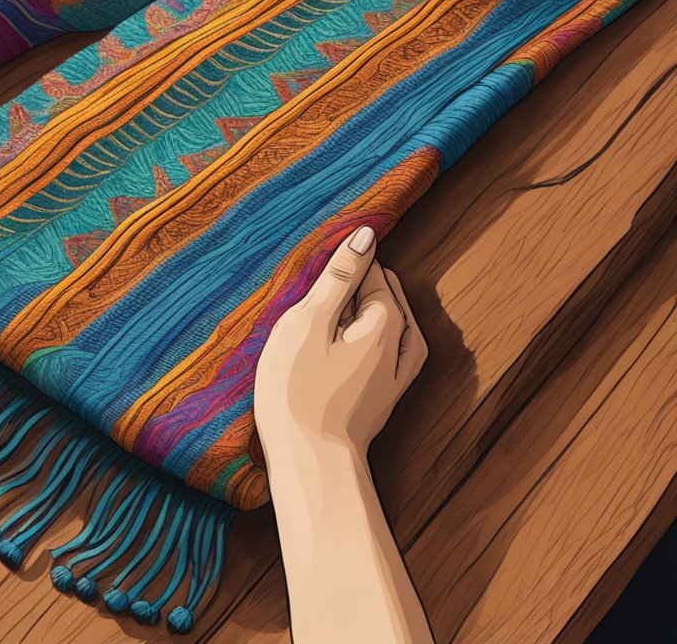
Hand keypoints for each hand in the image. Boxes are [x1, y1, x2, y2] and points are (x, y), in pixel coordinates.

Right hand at [254, 225, 426, 455]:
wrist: (310, 464)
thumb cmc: (299, 392)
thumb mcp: (309, 324)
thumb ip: (338, 279)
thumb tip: (366, 235)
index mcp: (385, 325)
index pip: (373, 274)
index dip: (348, 262)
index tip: (323, 261)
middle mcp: (401, 349)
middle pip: (387, 299)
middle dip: (363, 284)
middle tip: (325, 280)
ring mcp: (395, 379)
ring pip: (393, 327)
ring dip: (370, 310)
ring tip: (341, 302)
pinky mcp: (382, 401)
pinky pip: (389, 354)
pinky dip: (374, 338)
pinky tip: (357, 342)